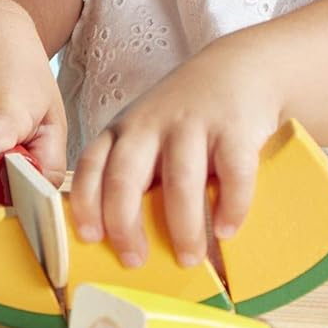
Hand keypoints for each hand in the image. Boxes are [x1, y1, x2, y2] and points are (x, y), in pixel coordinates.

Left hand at [68, 39, 282, 268]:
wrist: (241, 67)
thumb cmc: (188, 114)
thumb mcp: (149, 132)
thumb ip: (135, 172)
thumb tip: (127, 243)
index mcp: (123, 129)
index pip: (91, 166)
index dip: (86, 204)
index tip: (91, 239)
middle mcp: (151, 123)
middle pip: (125, 177)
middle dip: (125, 226)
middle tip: (135, 261)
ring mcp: (194, 123)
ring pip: (180, 182)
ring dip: (183, 227)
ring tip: (189, 258)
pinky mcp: (235, 127)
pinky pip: (233, 174)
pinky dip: (230, 207)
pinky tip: (227, 229)